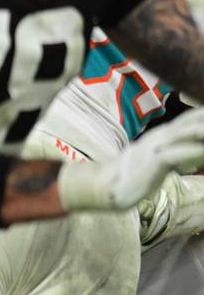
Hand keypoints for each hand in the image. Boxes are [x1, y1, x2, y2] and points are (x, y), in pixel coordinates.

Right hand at [59, 105, 203, 210]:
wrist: (107, 185)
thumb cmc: (135, 175)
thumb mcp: (160, 162)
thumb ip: (178, 157)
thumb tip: (193, 160)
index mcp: (164, 134)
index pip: (192, 118)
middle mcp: (162, 135)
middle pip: (194, 120)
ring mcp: (158, 146)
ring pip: (190, 133)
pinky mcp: (155, 161)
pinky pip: (180, 153)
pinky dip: (197, 152)